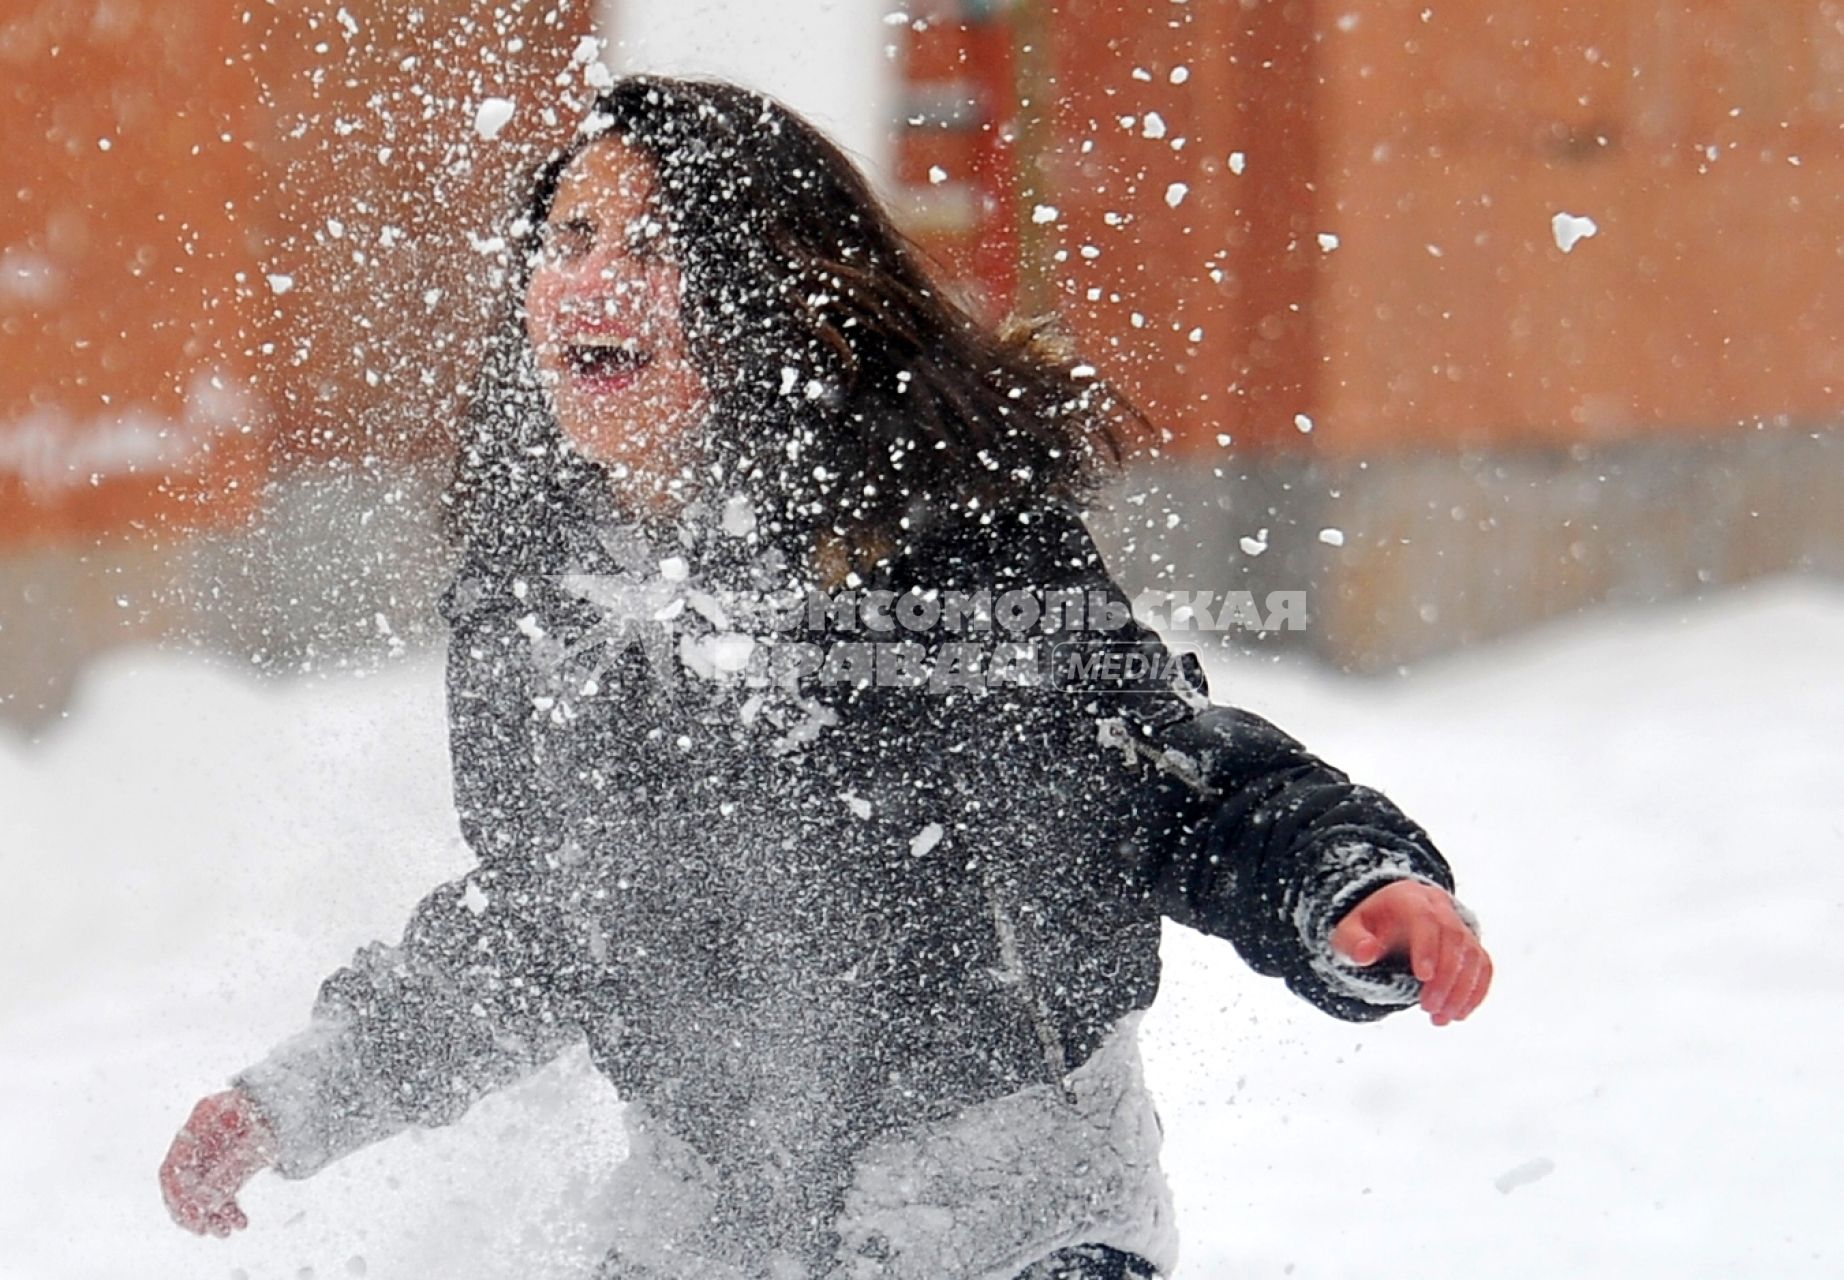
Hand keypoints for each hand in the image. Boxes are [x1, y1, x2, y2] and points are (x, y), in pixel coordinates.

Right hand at [159, 1089, 276, 1235]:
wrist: (310, 1100)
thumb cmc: (286, 1113)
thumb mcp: (261, 1142)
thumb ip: (231, 1170)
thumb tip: (203, 1203)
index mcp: (205, 1117)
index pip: (175, 1165)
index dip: (180, 1198)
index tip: (195, 1223)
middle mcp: (204, 1128)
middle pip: (185, 1178)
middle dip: (197, 1209)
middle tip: (213, 1232)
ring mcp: (215, 1141)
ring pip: (201, 1185)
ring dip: (212, 1211)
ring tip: (228, 1231)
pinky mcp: (229, 1153)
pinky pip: (218, 1184)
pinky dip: (225, 1203)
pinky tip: (239, 1221)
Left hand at [1330, 879, 1490, 1024]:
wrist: (1389, 919)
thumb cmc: (1368, 928)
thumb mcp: (1349, 931)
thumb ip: (1353, 942)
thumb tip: (1366, 954)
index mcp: (1409, 898)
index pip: (1425, 918)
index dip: (1428, 947)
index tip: (1423, 978)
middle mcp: (1439, 907)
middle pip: (1453, 938)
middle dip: (1445, 977)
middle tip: (1428, 1009)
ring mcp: (1458, 925)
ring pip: (1472, 954)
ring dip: (1461, 990)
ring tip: (1440, 1018)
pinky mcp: (1470, 945)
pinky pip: (1483, 965)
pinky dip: (1476, 991)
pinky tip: (1459, 1013)